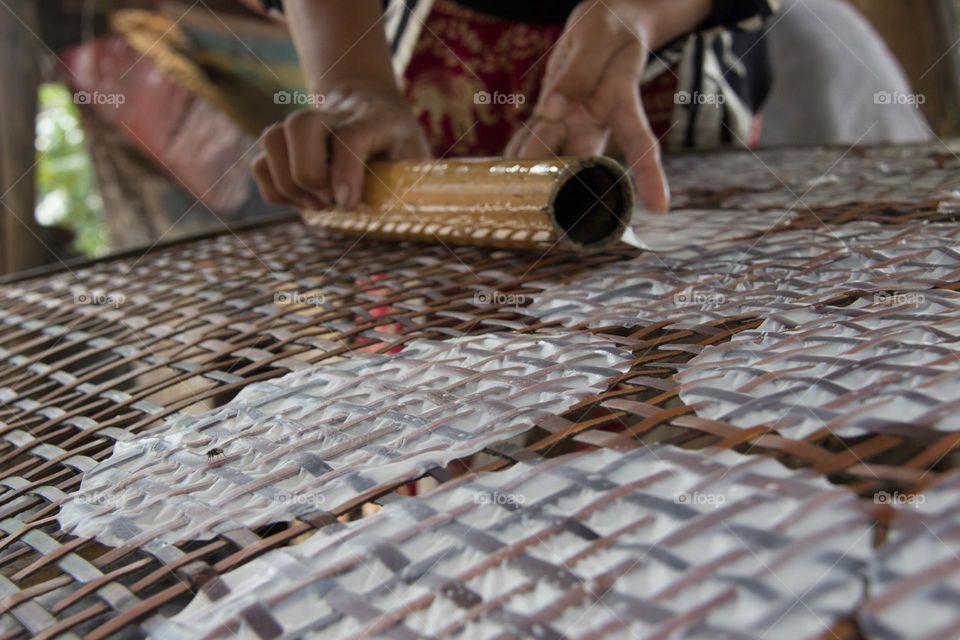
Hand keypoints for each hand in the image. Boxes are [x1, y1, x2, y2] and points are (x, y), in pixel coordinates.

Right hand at [252, 83, 430, 210]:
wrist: (368, 101)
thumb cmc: (398, 142)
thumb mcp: (415, 156)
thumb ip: (410, 181)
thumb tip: (406, 218)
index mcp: (374, 120)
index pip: (351, 137)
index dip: (345, 172)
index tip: (346, 205)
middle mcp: (333, 116)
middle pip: (300, 126)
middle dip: (308, 174)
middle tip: (330, 201)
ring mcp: (303, 125)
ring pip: (272, 138)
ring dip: (288, 183)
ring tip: (317, 204)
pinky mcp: (283, 142)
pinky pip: (260, 163)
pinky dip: (275, 190)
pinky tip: (303, 201)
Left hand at [505, 0, 670, 212]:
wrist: (607, 22)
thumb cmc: (611, 25)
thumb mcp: (598, 34)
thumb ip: (579, 70)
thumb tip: (552, 109)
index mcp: (620, 98)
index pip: (639, 138)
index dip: (649, 173)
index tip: (661, 206)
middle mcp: (596, 119)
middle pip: (580, 158)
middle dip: (562, 185)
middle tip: (542, 210)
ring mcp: (572, 121)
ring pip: (549, 152)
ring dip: (530, 175)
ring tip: (509, 200)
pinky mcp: (552, 115)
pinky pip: (531, 137)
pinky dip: (514, 153)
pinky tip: (497, 172)